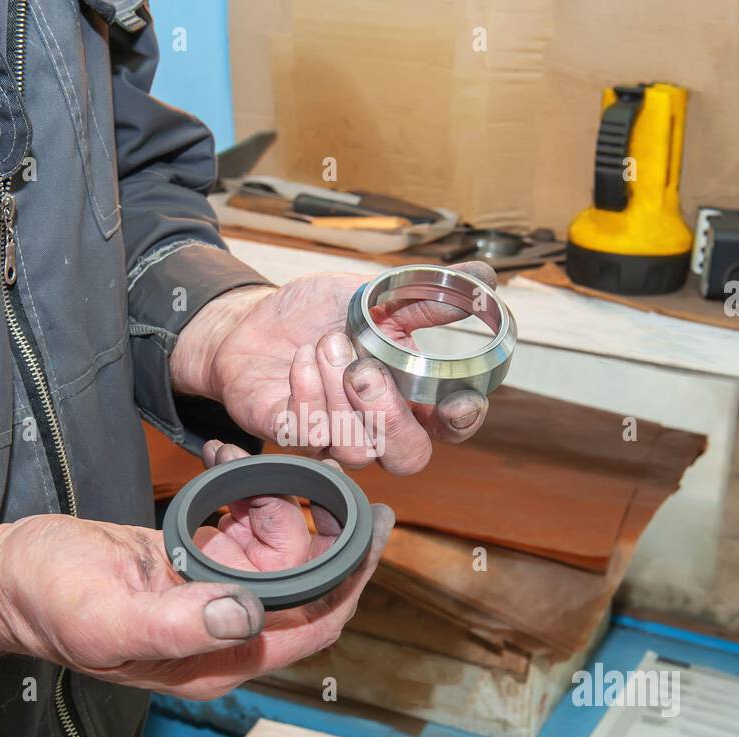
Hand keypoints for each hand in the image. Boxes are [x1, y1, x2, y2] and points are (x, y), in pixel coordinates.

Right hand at [0, 444, 393, 700]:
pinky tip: (234, 476)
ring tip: (257, 474)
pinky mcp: (194, 568)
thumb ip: (182, 623)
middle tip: (327, 482)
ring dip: (280, 513)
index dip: (349, 585)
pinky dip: (249, 505)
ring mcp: (210, 600)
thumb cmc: (51, 600)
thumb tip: (249, 615)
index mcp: (214, 660)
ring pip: (278, 557)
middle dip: (321, 537)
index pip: (308, 630)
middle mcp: (222, 636)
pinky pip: (244, 538)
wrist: (7, 575)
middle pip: (303, 590)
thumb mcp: (111, 616)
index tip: (375, 533)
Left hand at [172, 262, 496, 473]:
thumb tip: (483, 277)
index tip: (456, 401)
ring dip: (338, 392)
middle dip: (390, 417)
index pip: (452, 428)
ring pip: (356, 450)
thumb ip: (426, 294)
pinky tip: (300, 359)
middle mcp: (377, 426)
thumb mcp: (374, 293)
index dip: (462, 422)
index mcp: (410, 393)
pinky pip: (310, 437)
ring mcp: (336, 439)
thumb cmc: (319, 311)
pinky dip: (307, 392)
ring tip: (325, 344)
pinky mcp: (295, 440)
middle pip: (408, 458)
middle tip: (364, 370)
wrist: (255, 319)